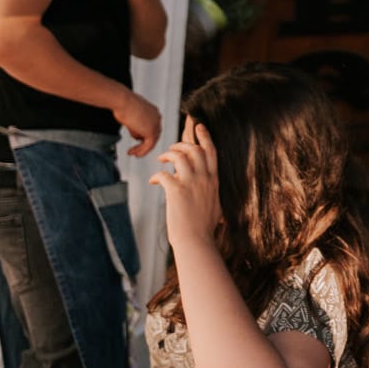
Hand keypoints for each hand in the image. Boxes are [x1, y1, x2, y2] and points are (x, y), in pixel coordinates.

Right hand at [112, 91, 162, 157]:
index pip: (152, 127)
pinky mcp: (151, 131)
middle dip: (144, 144)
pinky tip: (134, 153)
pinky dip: (142, 151)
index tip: (136, 142)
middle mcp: (157, 117)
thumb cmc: (122, 105)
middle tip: (135, 151)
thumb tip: (137, 137)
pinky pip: (149, 145)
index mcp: (154, 112)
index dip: (144, 136)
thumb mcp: (131, 117)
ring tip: (132, 153)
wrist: (122, 101)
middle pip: (154, 135)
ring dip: (141, 150)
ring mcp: (156, 124)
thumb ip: (136, 126)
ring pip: (152, 142)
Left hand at [151, 116, 222, 251]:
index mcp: (214, 180)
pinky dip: (156, 175)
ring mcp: (191, 183)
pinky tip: (153, 181)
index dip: (205, 136)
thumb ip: (211, 193)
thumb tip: (208, 190)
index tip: (199, 126)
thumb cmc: (203, 228)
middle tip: (172, 148)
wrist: (196, 241)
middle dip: (182, 143)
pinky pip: (163, 174)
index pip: (211, 151)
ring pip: (180, 156)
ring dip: (168, 155)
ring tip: (161, 160)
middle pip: (195, 149)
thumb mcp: (215, 206)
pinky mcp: (176, 191)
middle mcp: (204, 178)